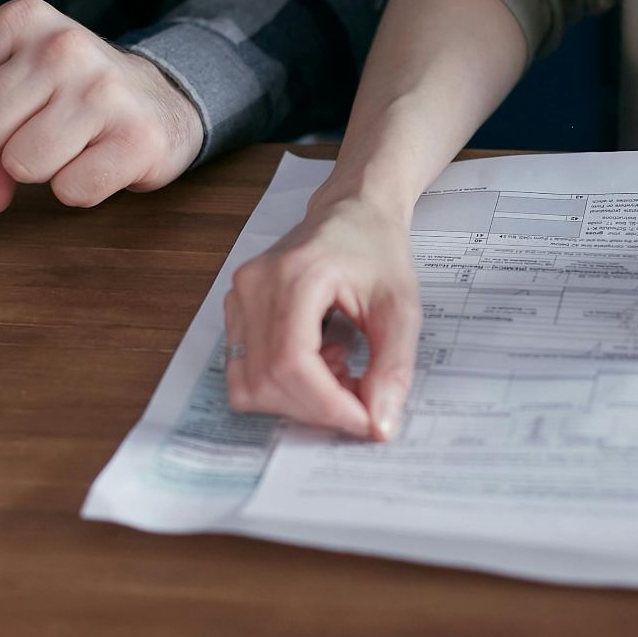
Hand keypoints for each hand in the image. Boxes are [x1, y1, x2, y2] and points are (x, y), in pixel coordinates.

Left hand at [0, 0, 201, 212]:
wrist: (162, 101)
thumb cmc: (77, 93)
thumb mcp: (22, 80)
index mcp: (25, 18)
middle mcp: (63, 47)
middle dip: (1, 146)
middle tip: (36, 133)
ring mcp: (103, 91)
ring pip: (22, 164)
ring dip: (41, 169)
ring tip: (70, 145)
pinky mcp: (135, 139)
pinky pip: (70, 190)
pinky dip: (78, 189)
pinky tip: (96, 161)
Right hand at [222, 196, 422, 439]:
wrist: (352, 211)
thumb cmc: (376, 249)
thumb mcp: (402, 308)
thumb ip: (393, 367)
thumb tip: (379, 424)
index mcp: (296, 275)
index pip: (293, 364)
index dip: (328, 406)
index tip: (366, 421)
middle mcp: (255, 285)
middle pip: (267, 381)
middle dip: (317, 408)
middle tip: (360, 400)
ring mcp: (238, 296)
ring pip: (248, 384)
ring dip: (297, 400)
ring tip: (339, 373)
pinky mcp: (236, 309)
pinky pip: (244, 371)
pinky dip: (281, 386)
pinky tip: (318, 362)